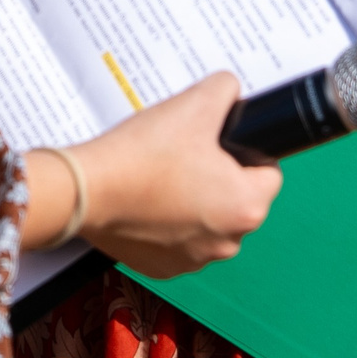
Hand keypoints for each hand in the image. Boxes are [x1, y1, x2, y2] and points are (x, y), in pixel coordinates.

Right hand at [61, 72, 283, 277]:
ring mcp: (195, 260)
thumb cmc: (142, 155)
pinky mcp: (164, 267)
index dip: (247, 151)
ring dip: (195, 201)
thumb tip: (230, 91)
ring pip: (208, 220)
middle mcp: (228, 242)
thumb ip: (226, 90)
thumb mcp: (195, 104)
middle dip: (220, 176)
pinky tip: (149, 199)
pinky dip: (169, 223)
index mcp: (246, 207)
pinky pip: (179, 240)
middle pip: (239, 199)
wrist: (87, 190)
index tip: (220, 143)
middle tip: (189, 152)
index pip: (269, 173)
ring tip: (165, 174)